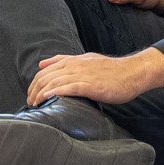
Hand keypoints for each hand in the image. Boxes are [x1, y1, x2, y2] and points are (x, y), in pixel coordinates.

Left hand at [27, 47, 163, 107]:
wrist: (133, 72)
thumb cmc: (111, 70)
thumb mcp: (86, 60)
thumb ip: (64, 61)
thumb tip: (42, 63)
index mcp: (73, 61)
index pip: (45, 71)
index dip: (35, 83)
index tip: (31, 95)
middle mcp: (75, 66)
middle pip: (46, 76)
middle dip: (34, 90)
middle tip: (30, 103)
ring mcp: (83, 75)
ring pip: (54, 82)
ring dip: (41, 94)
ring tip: (34, 104)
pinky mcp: (91, 85)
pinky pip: (69, 87)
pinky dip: (55, 92)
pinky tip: (47, 98)